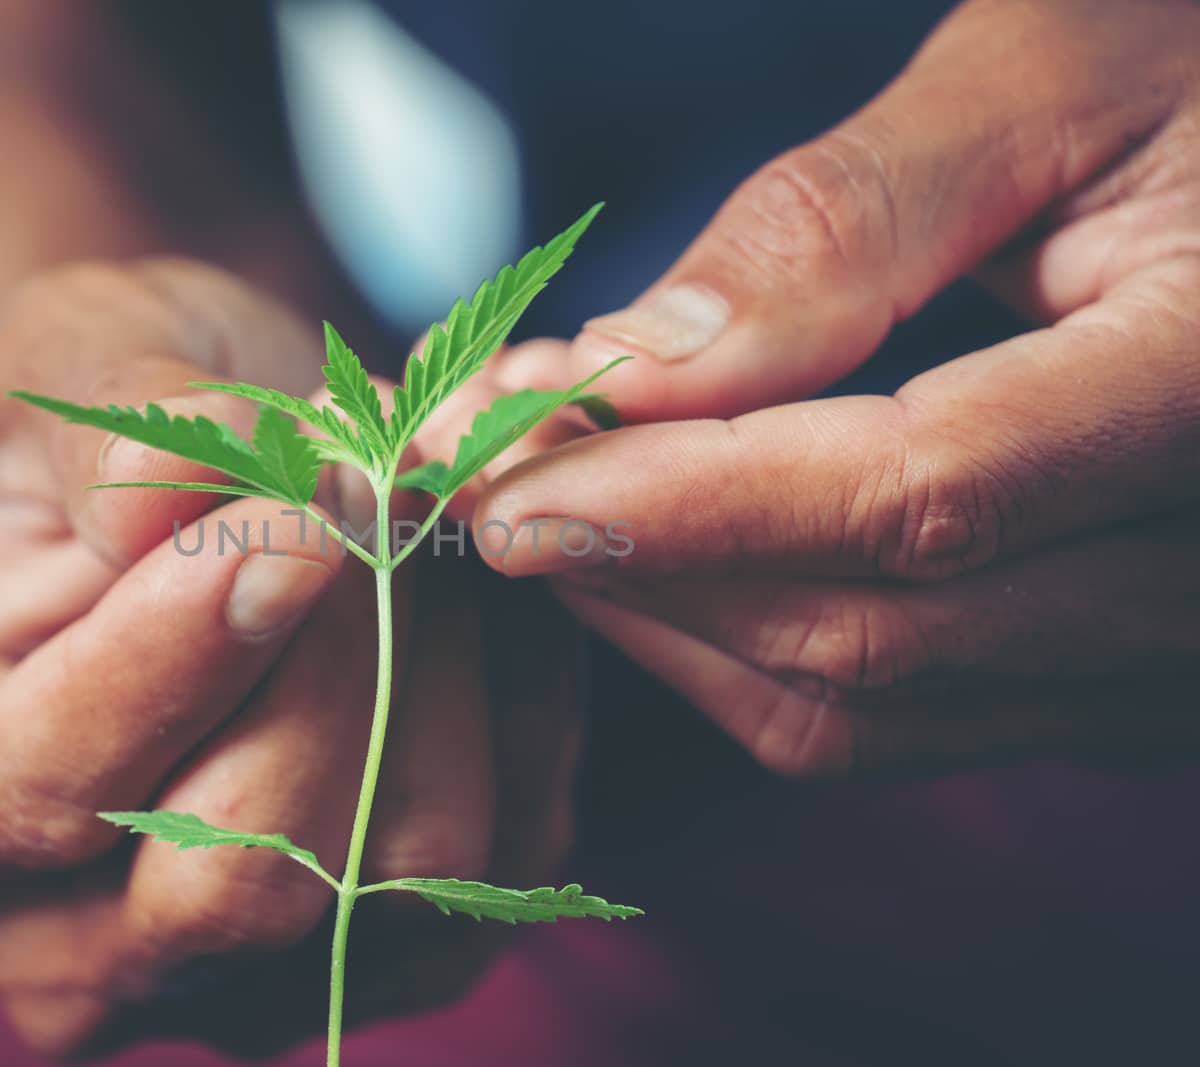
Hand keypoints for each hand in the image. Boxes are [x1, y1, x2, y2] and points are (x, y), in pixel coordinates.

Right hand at [0, 261, 582, 1053]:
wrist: (208, 497)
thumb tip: (181, 487)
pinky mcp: (385, 962)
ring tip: (425, 526)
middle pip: (236, 873)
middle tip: (382, 489)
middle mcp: (50, 943)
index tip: (300, 512)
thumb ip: (107, 424)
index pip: (46, 780)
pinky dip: (523, 710)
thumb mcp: (74, 359)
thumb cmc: (114, 436)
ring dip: (448, 667)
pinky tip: (484, 597)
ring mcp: (228, 983)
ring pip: (400, 877)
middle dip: (342, 658)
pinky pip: (507, 863)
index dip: (188, 647)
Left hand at [468, 0, 1199, 774]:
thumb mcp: (1047, 78)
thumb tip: (642, 362)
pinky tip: (652, 560)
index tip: (501, 476)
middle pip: (867, 631)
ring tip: (540, 500)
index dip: (686, 503)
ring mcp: (1171, 648)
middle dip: (637, 559)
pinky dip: (744, 652)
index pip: (917, 495)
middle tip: (481, 465)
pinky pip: (899, 718)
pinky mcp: (1115, 673)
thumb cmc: (1193, 64)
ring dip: (668, 617)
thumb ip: (848, 223)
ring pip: (862, 707)